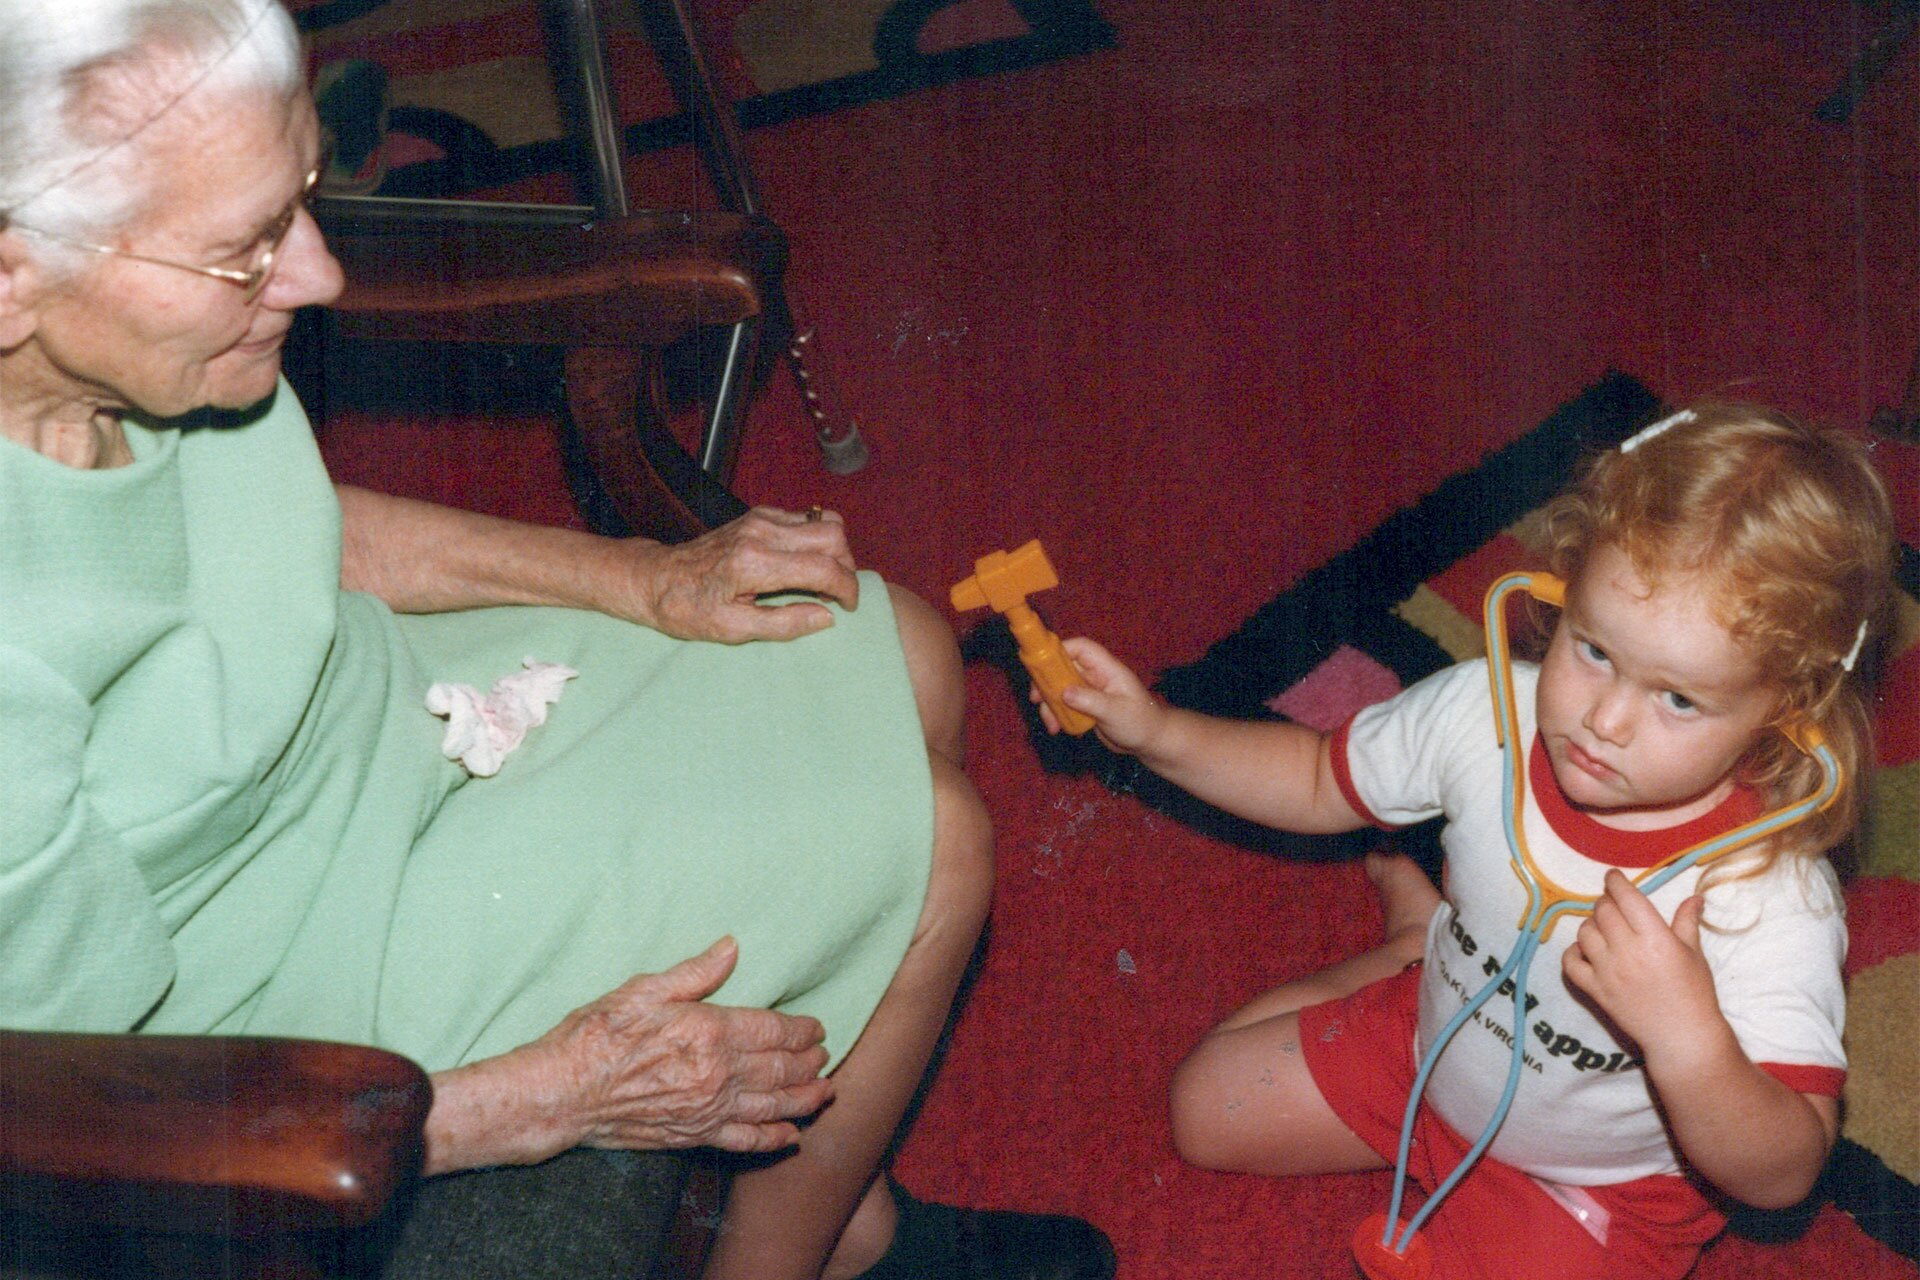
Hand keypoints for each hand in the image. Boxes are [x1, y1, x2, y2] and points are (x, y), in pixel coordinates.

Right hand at [510, 938, 834, 1160]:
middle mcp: (717, 1075)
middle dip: (810, 1063)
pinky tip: (791, 1136)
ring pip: (772, 1107)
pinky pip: (744, 1141)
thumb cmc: (597, 1036)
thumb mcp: (643, 990)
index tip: (818, 1029)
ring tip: (826, 1093)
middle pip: (780, 1070)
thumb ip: (695, 972)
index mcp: (709, 1033)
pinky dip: (772, 1140)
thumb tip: (732, 947)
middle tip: (826, 1058)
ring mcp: (707, 1110)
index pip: (773, 1032)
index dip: (802, 1031)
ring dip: (804, 1100)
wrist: (563, 1094)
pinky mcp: (693, 1136)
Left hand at [617, 507, 859, 641]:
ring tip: (822, 579)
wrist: (656, 578)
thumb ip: (784, 623)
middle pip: (833, 535)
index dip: (846, 589)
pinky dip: (816, 540)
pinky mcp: (758, 514)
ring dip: (835, 550)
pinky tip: (802, 564)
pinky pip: (806, 518)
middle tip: (835, 594)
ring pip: (825, 520)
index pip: (824, 568)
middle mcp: (762, 532)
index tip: (847, 608)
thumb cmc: (689, 609)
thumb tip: (827, 616)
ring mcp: (761, 518)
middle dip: (846, 566)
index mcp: (755, 564)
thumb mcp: (733, 629)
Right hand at [1032, 637, 1167, 754]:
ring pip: (1060, 689)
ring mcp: (1089, 692)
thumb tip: (1064, 692)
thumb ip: (1091, 701)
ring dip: (1050, 705)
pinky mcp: (1085, 707)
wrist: (1149, 742)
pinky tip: (1058, 729)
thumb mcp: (1116, 712)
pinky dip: (1057, 715)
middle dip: (1047, 682)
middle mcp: (1095, 677)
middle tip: (1036, 699)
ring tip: (1051, 725)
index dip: (1060, 650)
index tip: (1042, 665)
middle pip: (1063, 668)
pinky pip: (1064, 705)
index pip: (1081, 648)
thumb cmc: (1140, 722)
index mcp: (1106, 669)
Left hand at [1562, 870, 1719, 1060]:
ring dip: (1592, 925)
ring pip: (1585, 932)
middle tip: (1614, 906)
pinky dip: (1573, 952)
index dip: (1616, 882)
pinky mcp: (1595, 990)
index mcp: (1655, 938)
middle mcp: (1627, 951)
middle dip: (1606, 902)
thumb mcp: (1694, 954)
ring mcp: (1607, 971)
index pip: (1626, 898)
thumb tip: (1694, 897)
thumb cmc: (1695, 993)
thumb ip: (1686, 922)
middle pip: (1603, 911)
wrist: (1682, 1037)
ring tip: (1604, 929)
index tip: (1613, 877)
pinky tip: (1586, 951)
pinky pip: (1570, 963)